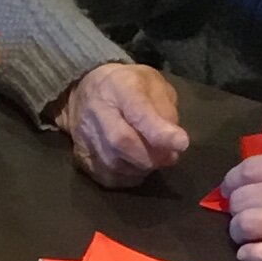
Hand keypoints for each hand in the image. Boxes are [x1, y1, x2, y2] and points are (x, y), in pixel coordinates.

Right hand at [57, 62, 188, 185]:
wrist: (84, 91)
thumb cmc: (126, 85)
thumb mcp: (153, 83)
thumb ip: (166, 108)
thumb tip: (173, 141)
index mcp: (119, 87)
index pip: (137, 111)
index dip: (160, 131)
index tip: (181, 143)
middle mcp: (97, 111)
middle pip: (122, 142)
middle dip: (152, 155)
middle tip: (169, 156)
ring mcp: (84, 135)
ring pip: (115, 164)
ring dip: (141, 168)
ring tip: (152, 158)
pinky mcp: (80, 155)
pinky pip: (107, 177)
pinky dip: (128, 177)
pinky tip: (135, 166)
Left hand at [219, 150, 261, 260]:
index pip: (251, 167)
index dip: (235, 178)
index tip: (237, 185)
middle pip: (242, 197)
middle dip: (235, 205)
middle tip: (241, 211)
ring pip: (247, 226)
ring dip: (240, 231)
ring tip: (247, 234)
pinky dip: (253, 256)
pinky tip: (252, 254)